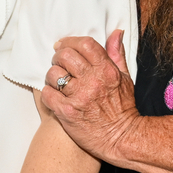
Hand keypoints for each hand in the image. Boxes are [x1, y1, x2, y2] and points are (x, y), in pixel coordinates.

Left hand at [39, 29, 138, 165]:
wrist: (122, 138)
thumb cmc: (122, 109)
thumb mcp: (124, 78)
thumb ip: (116, 55)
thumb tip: (115, 33)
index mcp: (107, 70)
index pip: (85, 44)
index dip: (70, 42)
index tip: (62, 45)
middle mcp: (93, 81)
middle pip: (65, 56)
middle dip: (58, 57)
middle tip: (58, 64)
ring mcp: (79, 97)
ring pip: (54, 74)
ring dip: (52, 77)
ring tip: (57, 82)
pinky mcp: (67, 112)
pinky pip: (48, 94)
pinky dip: (48, 94)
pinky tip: (55, 97)